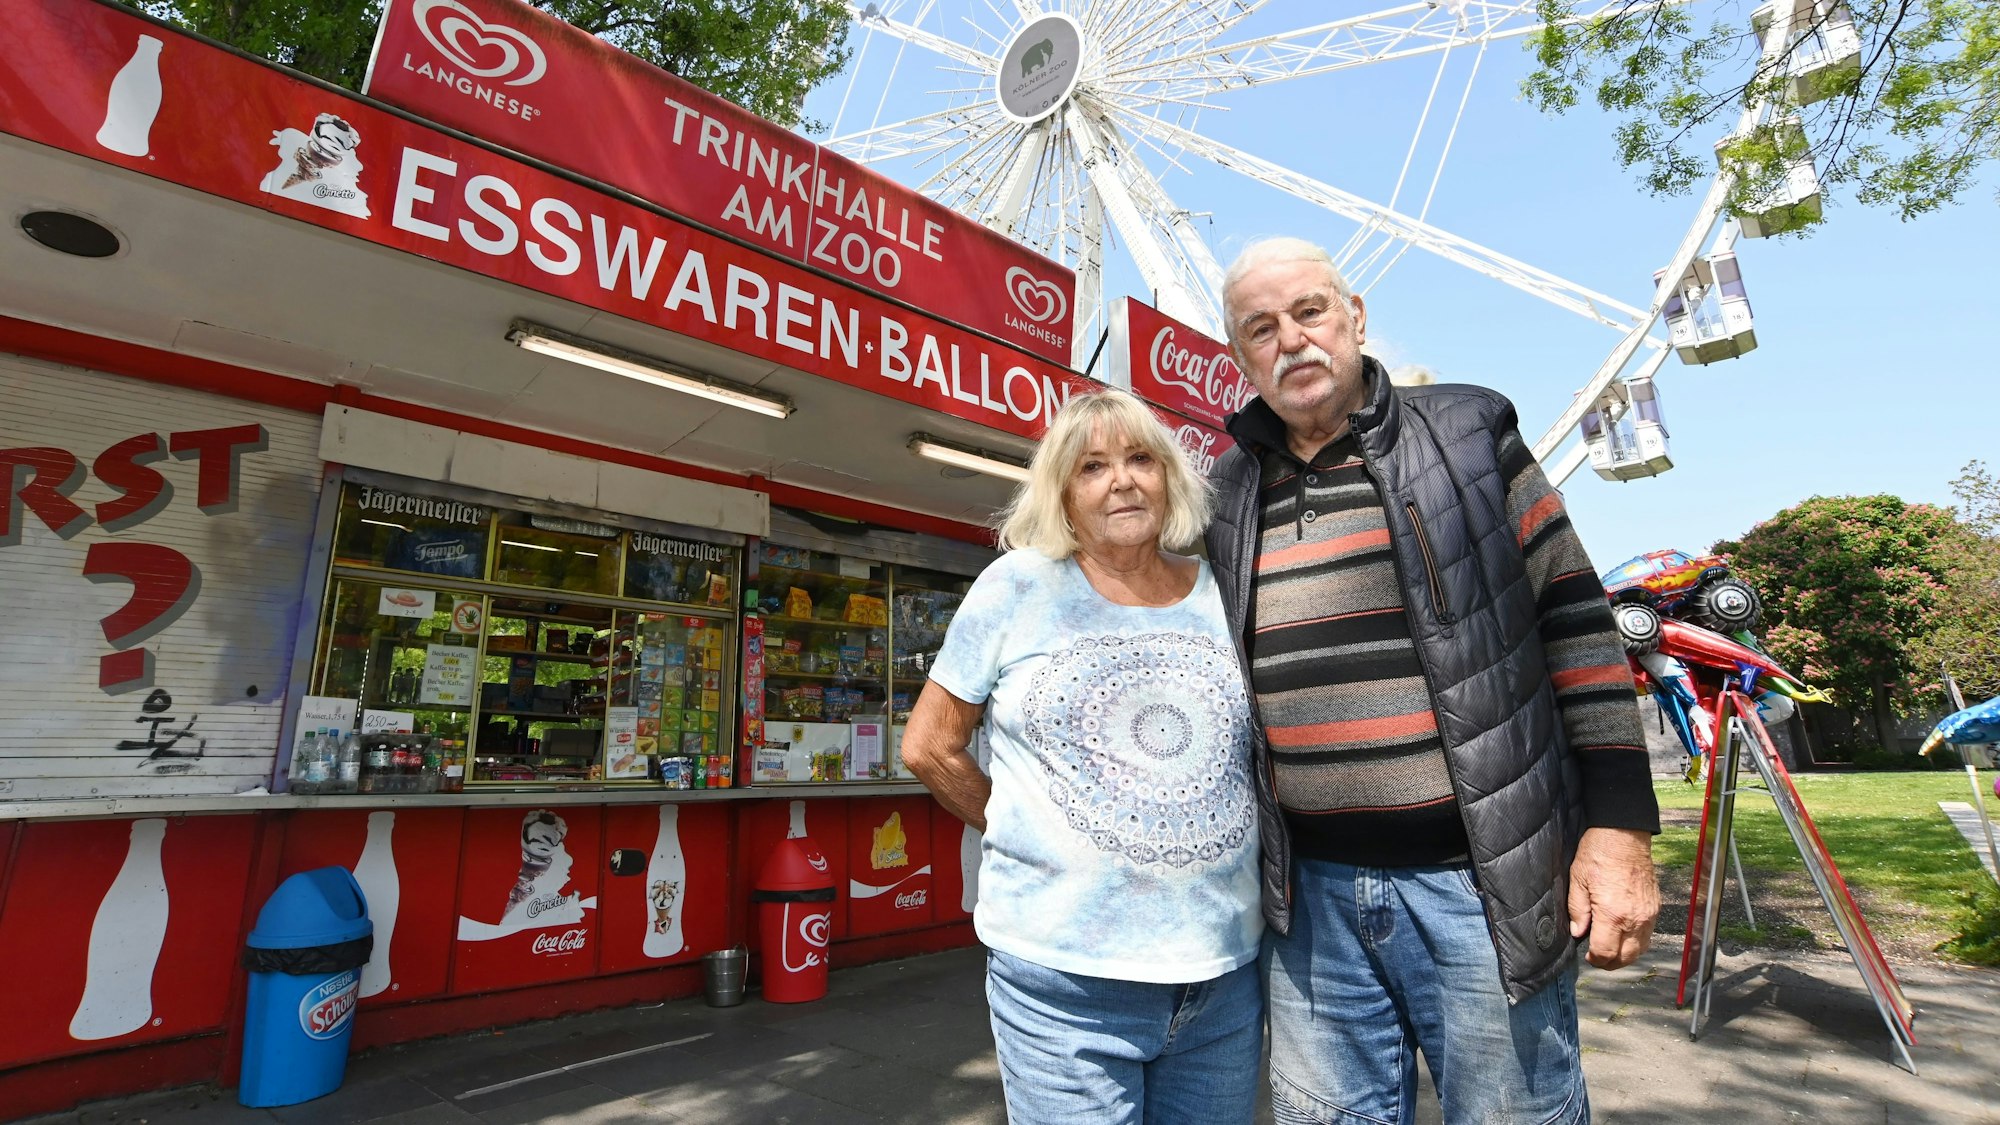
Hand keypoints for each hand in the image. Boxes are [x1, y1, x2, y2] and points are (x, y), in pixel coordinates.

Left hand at [1567, 827, 1658, 969]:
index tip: (1588, 956)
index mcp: (1612, 914)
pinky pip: (1648, 934)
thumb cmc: (1598, 852)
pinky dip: (1637, 942)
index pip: (1606, 953)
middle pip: (1626, 957)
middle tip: (1598, 958)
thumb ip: (1577, 911)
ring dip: (1625, 955)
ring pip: (1641, 949)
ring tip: (1611, 949)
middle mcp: (1634, 918)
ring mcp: (1648, 913)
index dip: (1596, 960)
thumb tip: (1578, 932)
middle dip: (1610, 963)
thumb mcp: (1578, 880)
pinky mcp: (1655, 906)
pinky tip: (1624, 936)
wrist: (1624, 833)